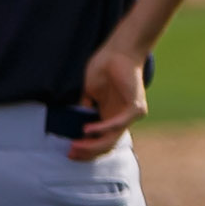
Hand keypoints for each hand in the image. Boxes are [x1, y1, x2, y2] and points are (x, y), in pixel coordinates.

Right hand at [71, 39, 151, 159]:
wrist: (119, 52)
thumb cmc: (103, 69)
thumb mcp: (88, 93)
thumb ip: (83, 108)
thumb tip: (73, 125)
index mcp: (110, 117)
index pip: (100, 142)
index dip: (85, 150)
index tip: (69, 152)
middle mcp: (121, 119)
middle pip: (106, 145)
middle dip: (87, 152)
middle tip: (71, 153)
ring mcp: (130, 115)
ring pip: (112, 139)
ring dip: (93, 144)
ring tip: (76, 145)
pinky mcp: (136, 107)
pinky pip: (119, 123)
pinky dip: (103, 128)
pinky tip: (88, 130)